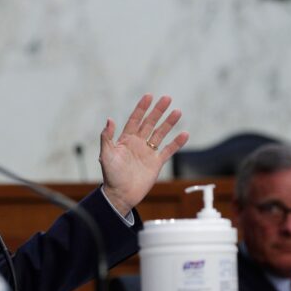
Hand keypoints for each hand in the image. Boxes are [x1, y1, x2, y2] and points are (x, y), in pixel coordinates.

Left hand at [99, 94, 188, 214]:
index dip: (141, 108)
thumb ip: (107, 137)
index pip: (135, 119)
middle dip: (158, 111)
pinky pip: (168, 150)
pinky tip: (184, 134)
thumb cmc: (111, 175)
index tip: (149, 96)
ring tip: (177, 112)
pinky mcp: (156, 163)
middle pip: (150, 123)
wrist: (120, 194)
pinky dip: (176, 143)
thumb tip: (109, 119)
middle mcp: (137, 143)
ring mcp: (147, 152)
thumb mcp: (106, 154)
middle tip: (167, 98)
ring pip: (160, 134)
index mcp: (125, 139)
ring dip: (169, 123)